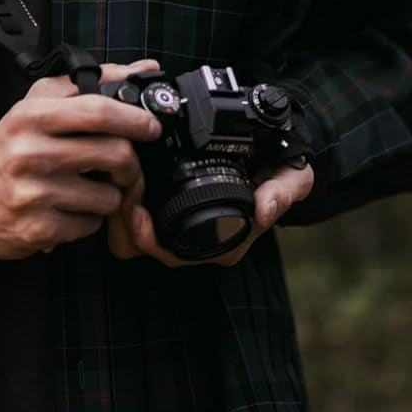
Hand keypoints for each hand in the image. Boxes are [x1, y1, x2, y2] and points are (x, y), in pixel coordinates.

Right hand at [0, 59, 161, 257]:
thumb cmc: (11, 146)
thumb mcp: (37, 105)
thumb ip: (89, 84)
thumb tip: (145, 70)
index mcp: (32, 116)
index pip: (97, 110)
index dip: (134, 118)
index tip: (152, 127)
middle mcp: (31, 152)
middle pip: (114, 154)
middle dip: (131, 164)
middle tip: (126, 167)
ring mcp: (34, 193)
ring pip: (108, 195)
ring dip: (108, 195)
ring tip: (89, 189)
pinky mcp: (37, 229)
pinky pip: (90, 225)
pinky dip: (89, 220)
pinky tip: (70, 210)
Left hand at [107, 160, 314, 267]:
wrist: (280, 157)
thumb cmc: (282, 172)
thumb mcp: (293, 178)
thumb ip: (282, 191)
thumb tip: (264, 210)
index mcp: (222, 243)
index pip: (173, 253)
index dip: (147, 236)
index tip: (136, 208)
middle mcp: (198, 242)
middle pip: (141, 248)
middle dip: (124, 224)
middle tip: (122, 188)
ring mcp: (180, 228)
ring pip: (129, 237)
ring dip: (118, 210)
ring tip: (121, 178)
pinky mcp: (168, 211)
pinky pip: (132, 219)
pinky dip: (122, 201)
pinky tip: (125, 176)